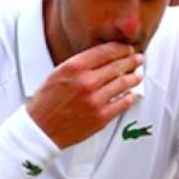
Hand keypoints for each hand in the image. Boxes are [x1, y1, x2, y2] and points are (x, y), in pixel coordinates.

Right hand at [26, 42, 142, 147]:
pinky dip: (129, 97)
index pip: (107, 51)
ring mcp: (95, 100)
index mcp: (75, 67)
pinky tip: (131, 94)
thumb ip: (80, 64)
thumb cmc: (46, 102)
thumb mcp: (58, 73)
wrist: (40, 129)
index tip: (127, 49)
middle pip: (118, 66)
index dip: (121, 48)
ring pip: (123, 83)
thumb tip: (103, 58)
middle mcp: (86, 82)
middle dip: (131, 61)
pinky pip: (123, 103)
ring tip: (138, 75)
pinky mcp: (101, 117)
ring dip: (134, 78)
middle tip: (138, 59)